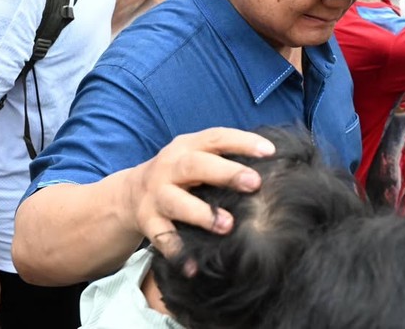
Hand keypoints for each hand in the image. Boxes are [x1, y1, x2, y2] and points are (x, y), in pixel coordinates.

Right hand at [124, 127, 274, 257]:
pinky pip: (162, 238)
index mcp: (187, 146)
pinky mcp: (147, 222)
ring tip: (227, 225)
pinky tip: (194, 267)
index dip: (242, 142)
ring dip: (202, 213)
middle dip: (225, 173)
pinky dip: (178, 252)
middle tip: (254, 183)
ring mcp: (156, 195)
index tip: (270, 151)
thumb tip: (275, 164)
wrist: (129, 194)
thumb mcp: (196, 156)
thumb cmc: (180, 174)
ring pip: (176, 202)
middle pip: (195, 165)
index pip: (216, 138)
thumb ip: (225, 157)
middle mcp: (169, 167)